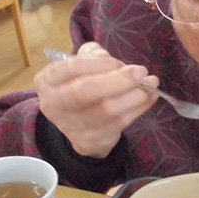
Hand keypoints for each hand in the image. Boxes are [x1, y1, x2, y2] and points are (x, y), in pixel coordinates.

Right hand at [35, 42, 158, 157]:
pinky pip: (120, 124)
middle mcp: (54, 105)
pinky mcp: (90, 142)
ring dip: (134, 96)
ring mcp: (71, 126)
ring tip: (151, 84)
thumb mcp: (82, 63)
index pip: (70, 68)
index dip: (97, 64)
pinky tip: (149, 97)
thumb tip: (110, 59)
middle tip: (140, 71)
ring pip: (107, 110)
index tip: (118, 62)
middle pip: (84, 91)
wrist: (77, 124)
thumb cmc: (80, 84)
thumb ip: (93, 55)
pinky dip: (139, 108)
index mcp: (47, 81)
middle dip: (117, 80)